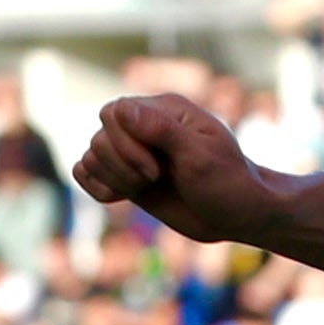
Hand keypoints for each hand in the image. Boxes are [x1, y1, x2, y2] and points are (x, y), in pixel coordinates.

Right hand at [71, 91, 283, 245]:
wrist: (238, 215)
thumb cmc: (228, 183)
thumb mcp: (201, 156)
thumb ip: (162, 130)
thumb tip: (121, 109)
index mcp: (164, 111)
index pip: (114, 113)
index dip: (125, 144)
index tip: (157, 169)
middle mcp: (144, 127)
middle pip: (98, 137)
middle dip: (122, 165)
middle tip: (156, 178)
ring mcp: (133, 152)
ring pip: (91, 156)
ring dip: (113, 178)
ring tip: (146, 186)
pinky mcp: (127, 176)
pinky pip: (85, 173)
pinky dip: (97, 187)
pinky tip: (122, 196)